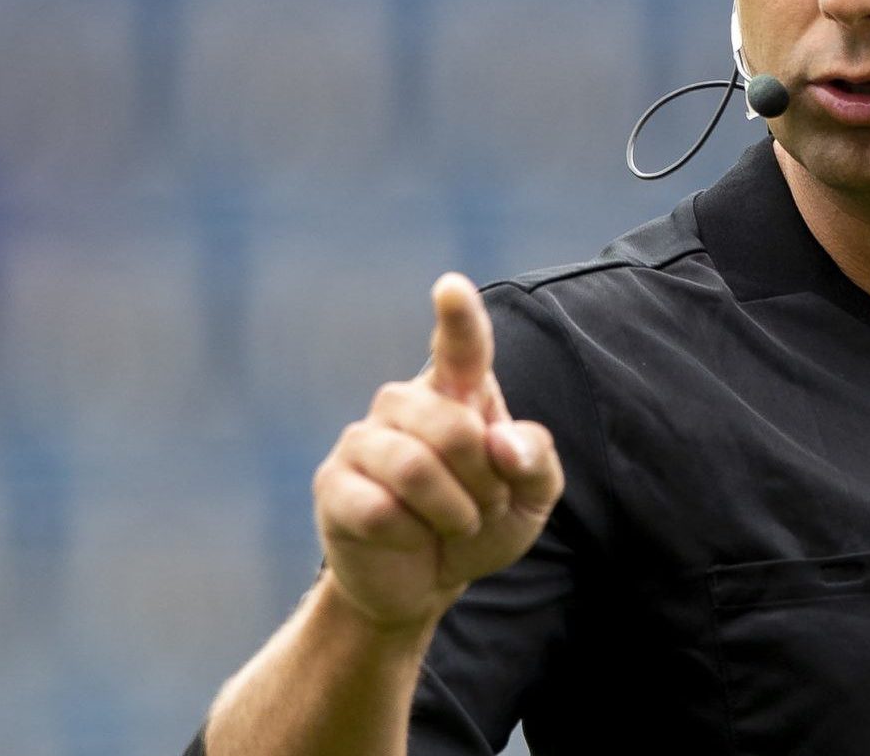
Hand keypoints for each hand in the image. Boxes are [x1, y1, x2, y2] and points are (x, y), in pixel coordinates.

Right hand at [311, 272, 565, 630]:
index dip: (458, 318)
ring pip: (415, 468)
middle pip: (455, 428)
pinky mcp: (333, 485)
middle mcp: (404, 405)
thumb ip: (536, 460)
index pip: (461, 348)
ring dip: (454, 511)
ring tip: (456, 524)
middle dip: (485, 481)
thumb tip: (503, 441)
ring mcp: (362, 442)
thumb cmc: (481, 523)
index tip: (451, 286)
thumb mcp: (532, 497)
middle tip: (485, 507)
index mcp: (457, 394)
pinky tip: (407, 538)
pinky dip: (410, 535)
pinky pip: (379, 509)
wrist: (425, 584)